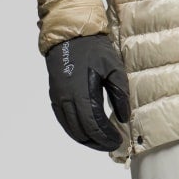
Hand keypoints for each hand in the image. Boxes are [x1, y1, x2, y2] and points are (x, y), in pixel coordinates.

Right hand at [45, 33, 130, 150]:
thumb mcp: (114, 67)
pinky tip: (86, 132)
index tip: (118, 140)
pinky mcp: (54, 96)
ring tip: (100, 142)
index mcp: (82, 92)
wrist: (70, 34)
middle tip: (112, 144)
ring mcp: (58, 98)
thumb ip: (120, 94)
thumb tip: (123, 117)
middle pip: (82, 131)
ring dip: (86, 139)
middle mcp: (66, 99)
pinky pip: (63, 120)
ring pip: (71, 129)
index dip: (106, 137)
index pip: (94, 125)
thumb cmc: (93, 48)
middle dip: (98, 141)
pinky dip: (75, 131)